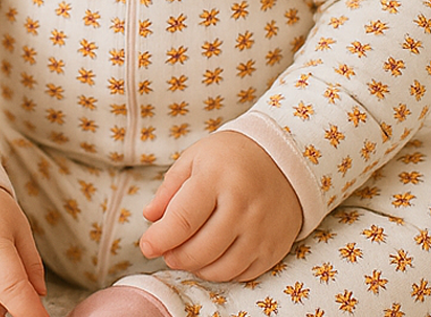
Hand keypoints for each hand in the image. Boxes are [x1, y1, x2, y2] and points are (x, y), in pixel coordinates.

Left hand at [138, 131, 301, 282]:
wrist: (283, 157)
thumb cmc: (232, 157)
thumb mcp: (196, 158)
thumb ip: (170, 188)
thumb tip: (150, 217)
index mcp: (217, 178)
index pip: (182, 220)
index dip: (160, 238)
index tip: (147, 245)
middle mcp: (241, 206)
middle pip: (199, 250)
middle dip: (175, 256)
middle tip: (168, 249)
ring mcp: (260, 229)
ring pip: (220, 269)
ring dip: (196, 267)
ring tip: (189, 253)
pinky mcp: (273, 247)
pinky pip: (241, 274)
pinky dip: (221, 271)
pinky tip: (213, 256)